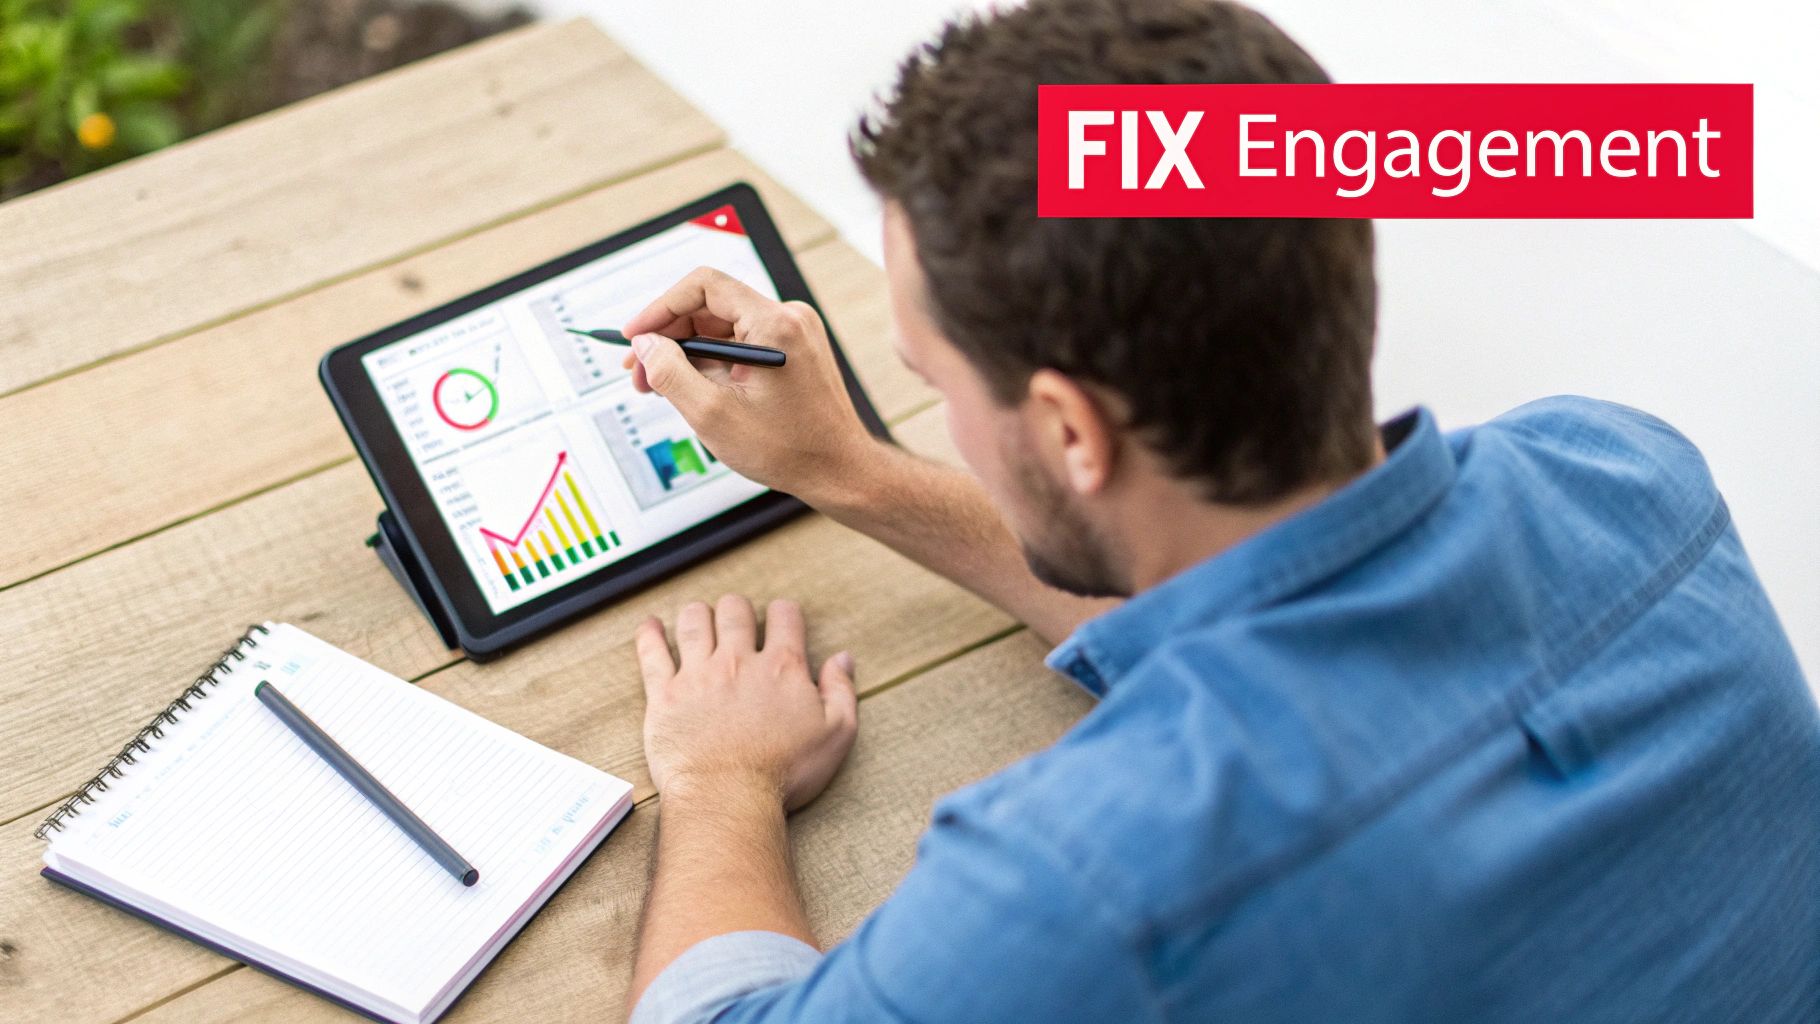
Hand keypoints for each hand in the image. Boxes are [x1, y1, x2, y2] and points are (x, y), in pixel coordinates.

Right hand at [620, 267, 876, 500]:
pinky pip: (741, 342)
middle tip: (638, 373)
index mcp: (775, 324)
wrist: (840, 471)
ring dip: (687, 352)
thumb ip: (671, 373)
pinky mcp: (794, 350)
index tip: (634, 337)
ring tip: (657, 386)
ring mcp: (795, 333)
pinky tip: (692, 388)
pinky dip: (712, 361)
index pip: (704, 286)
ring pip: (723, 327)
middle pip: (711, 306)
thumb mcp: (713, 415)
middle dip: (668, 336)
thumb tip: (646, 344)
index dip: (660, 308)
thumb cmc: (789, 450)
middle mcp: (789, 318)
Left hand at [635, 595, 857, 811]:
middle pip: (734, 610)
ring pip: (693, 622)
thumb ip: (841, 691)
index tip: (782, 621)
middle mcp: (738, 661)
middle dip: (738, 610)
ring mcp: (698, 675)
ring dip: (698, 615)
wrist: (728, 798)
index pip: (784, 616)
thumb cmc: (784, 772)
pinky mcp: (664, 695)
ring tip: (700, 620)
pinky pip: (652, 653)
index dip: (784, 613)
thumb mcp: (835, 734)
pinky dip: (649, 635)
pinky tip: (651, 626)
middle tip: (737, 623)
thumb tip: (843, 659)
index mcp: (781, 667)